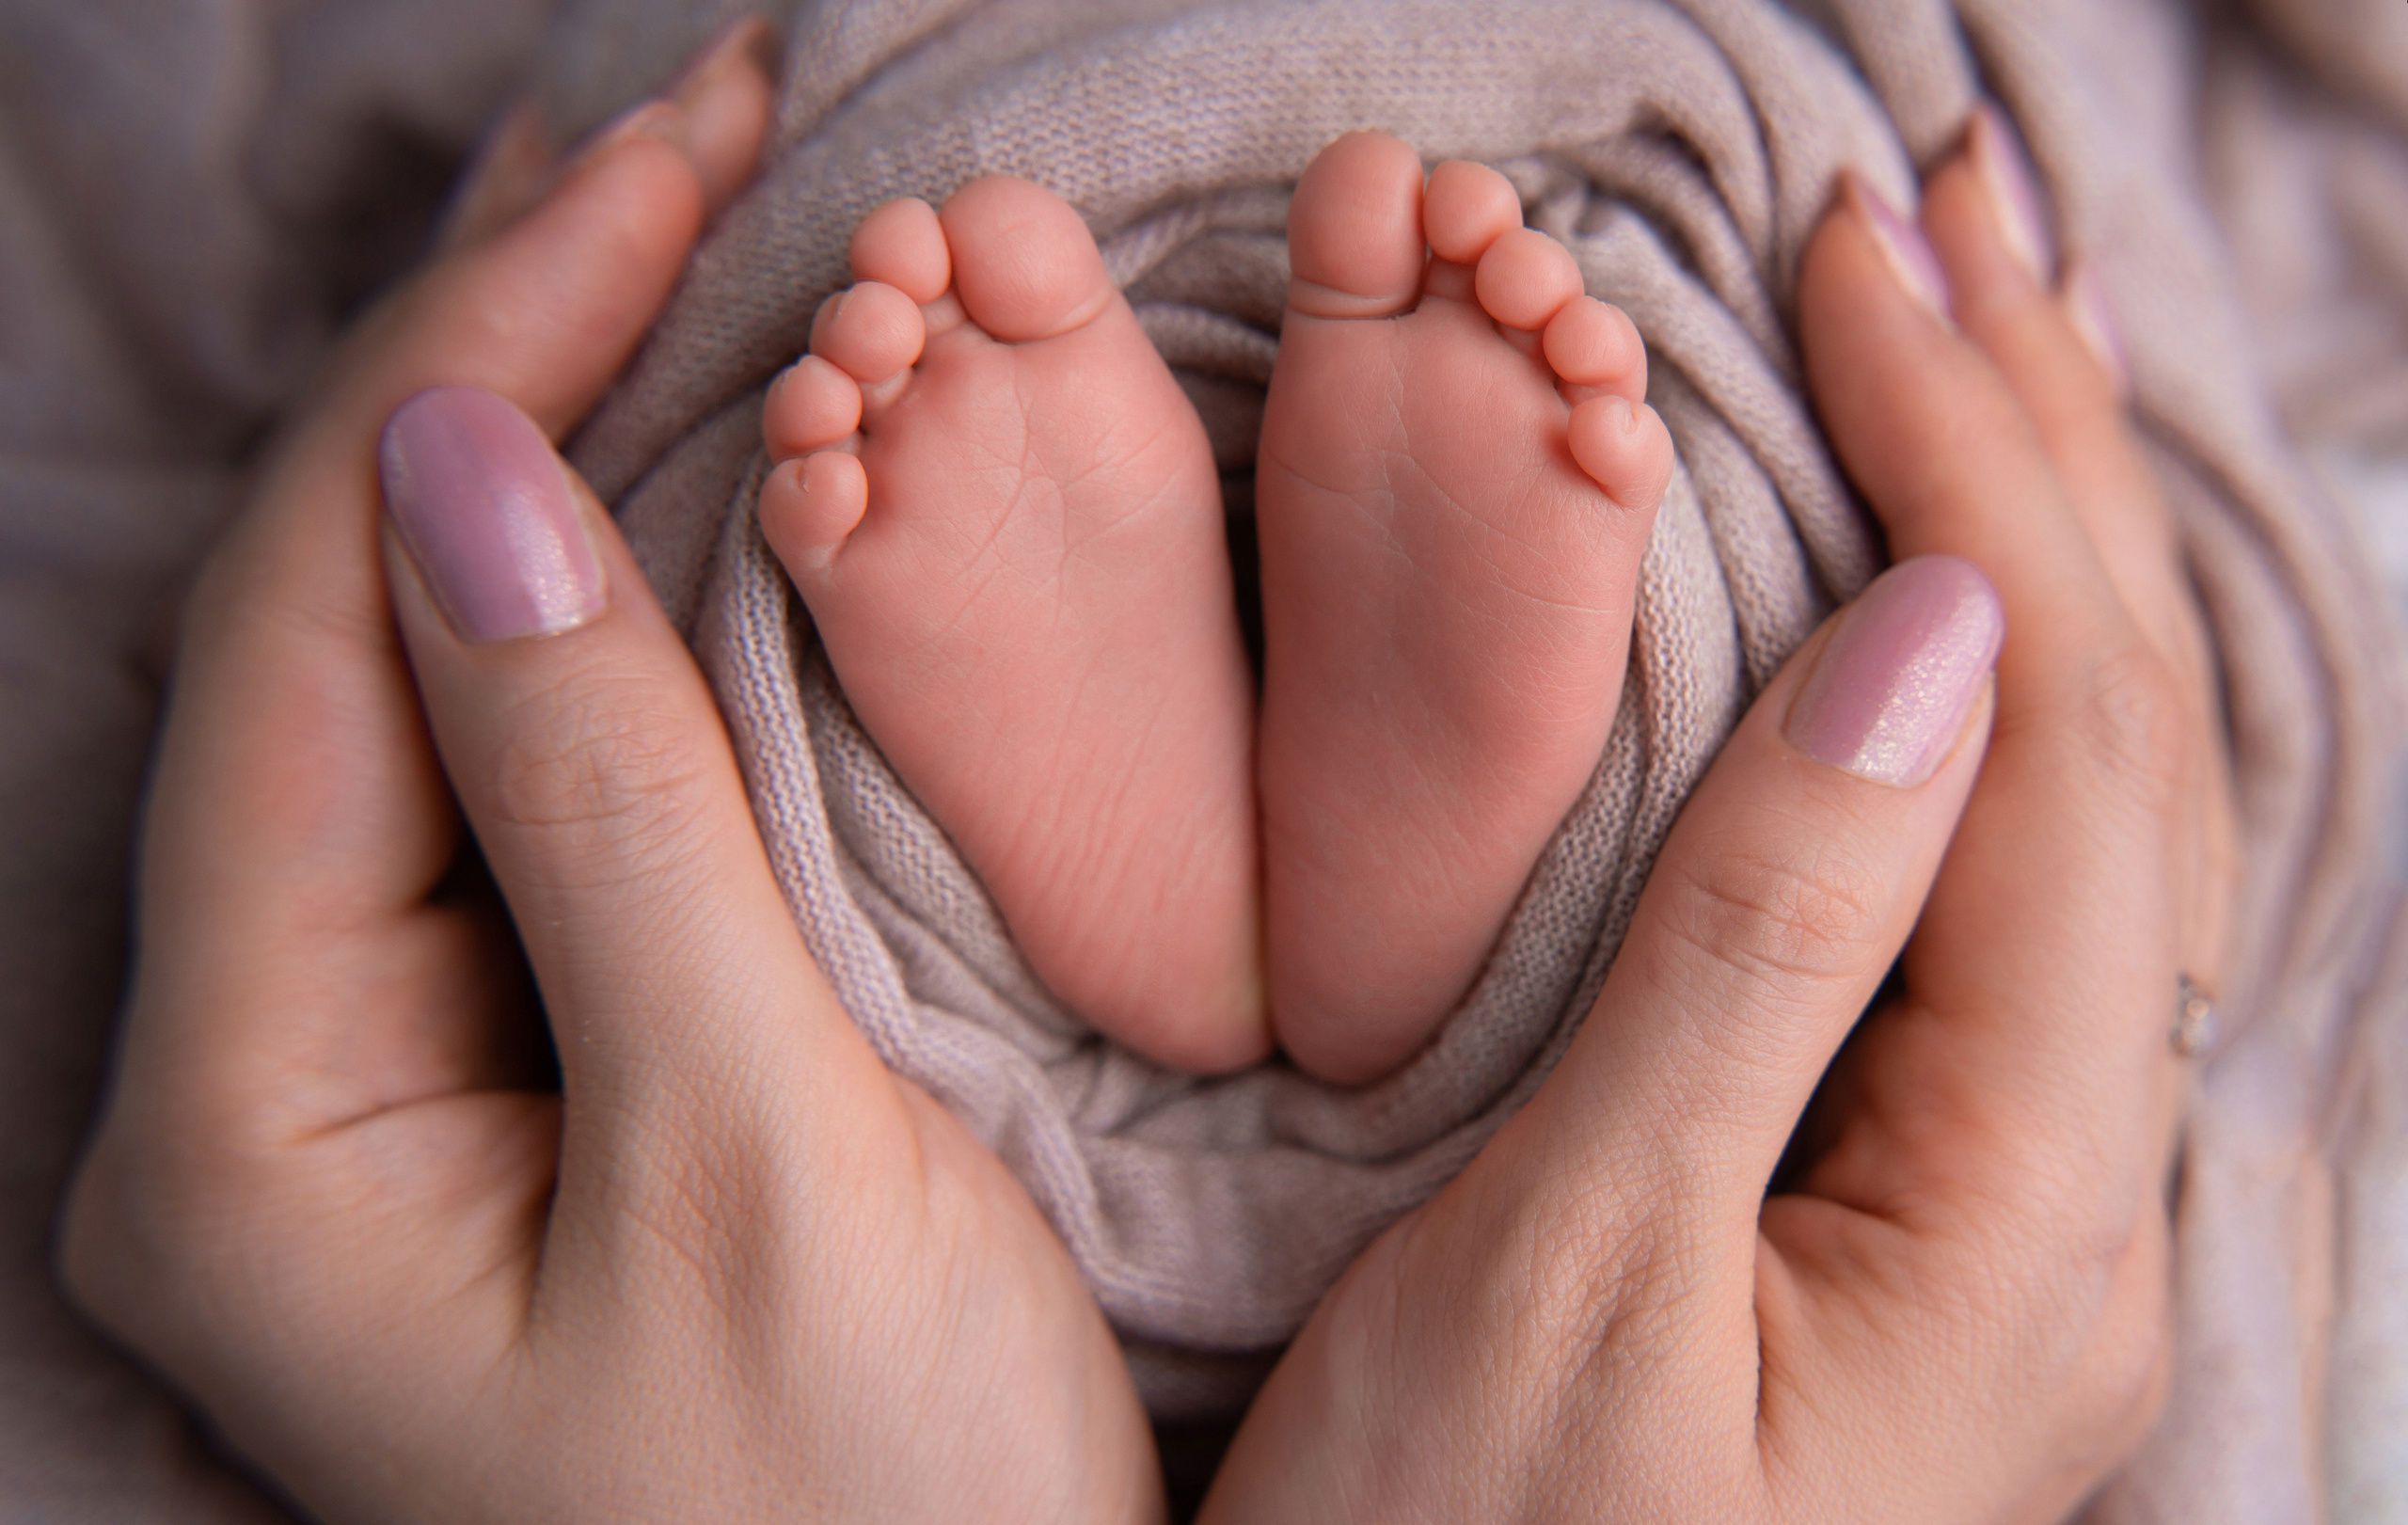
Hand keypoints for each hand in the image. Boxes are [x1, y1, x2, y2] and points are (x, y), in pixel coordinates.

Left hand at [59, 27, 1160, 1523]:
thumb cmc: (875, 1514)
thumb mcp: (757, 1164)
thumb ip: (602, 819)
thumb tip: (467, 476)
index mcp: (259, 1117)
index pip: (319, 639)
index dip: (477, 362)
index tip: (658, 167)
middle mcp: (269, 1067)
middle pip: (342, 628)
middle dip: (503, 353)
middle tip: (677, 131)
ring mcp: (386, 1056)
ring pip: (431, 672)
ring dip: (552, 438)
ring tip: (655, 222)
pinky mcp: (512, 1047)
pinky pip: (527, 763)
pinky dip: (608, 585)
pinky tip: (666, 455)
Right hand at [1203, 108, 2233, 1523]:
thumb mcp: (1569, 1273)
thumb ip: (1766, 957)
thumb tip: (1935, 640)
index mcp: (2016, 1223)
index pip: (2052, 759)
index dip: (1974, 473)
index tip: (1861, 254)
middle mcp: (2071, 1208)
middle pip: (2117, 761)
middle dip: (2043, 454)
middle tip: (1957, 207)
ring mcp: (2010, 1213)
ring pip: (2082, 818)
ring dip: (2040, 552)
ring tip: (1994, 332)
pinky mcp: (1917, 1210)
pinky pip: (2005, 899)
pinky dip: (1985, 705)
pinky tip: (1952, 613)